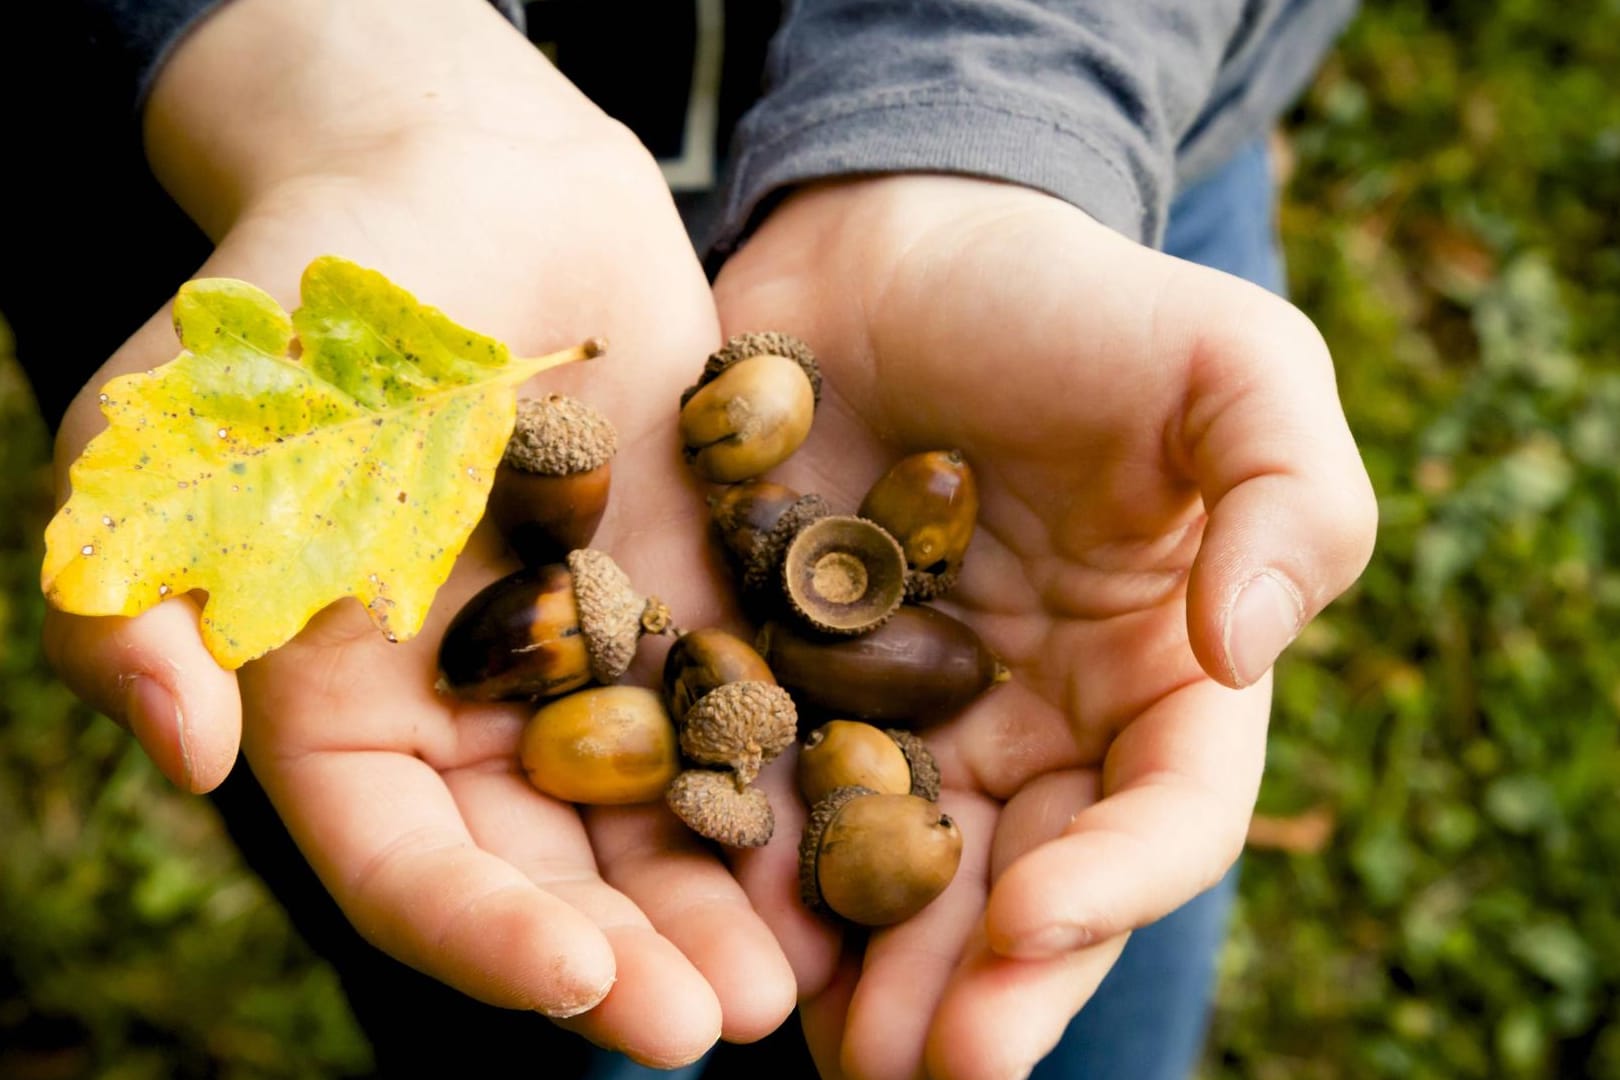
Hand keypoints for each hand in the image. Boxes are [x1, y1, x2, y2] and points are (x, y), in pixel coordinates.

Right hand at [42, 0, 792, 1064]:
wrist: (468, 182)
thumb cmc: (303, 297)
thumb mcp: (174, 429)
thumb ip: (136, 590)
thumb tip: (187, 749)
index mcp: (339, 706)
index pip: (402, 862)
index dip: (480, 937)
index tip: (578, 989)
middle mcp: (472, 708)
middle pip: (546, 869)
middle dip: (627, 954)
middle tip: (720, 1026)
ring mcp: (591, 657)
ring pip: (657, 811)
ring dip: (723, 897)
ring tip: (803, 974)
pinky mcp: (688, 595)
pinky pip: (743, 700)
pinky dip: (792, 773)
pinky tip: (862, 829)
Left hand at [712, 174, 1376, 1078]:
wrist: (894, 245)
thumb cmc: (1074, 300)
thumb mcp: (1230, 362)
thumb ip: (1291, 496)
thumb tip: (1245, 652)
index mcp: (1152, 675)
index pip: (1162, 812)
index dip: (1115, 883)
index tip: (1035, 921)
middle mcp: (1030, 721)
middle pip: (1019, 882)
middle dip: (974, 985)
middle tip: (913, 1073)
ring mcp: (901, 711)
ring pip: (891, 868)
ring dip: (861, 967)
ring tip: (818, 1047)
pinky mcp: (780, 673)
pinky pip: (765, 786)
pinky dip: (749, 863)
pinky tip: (714, 925)